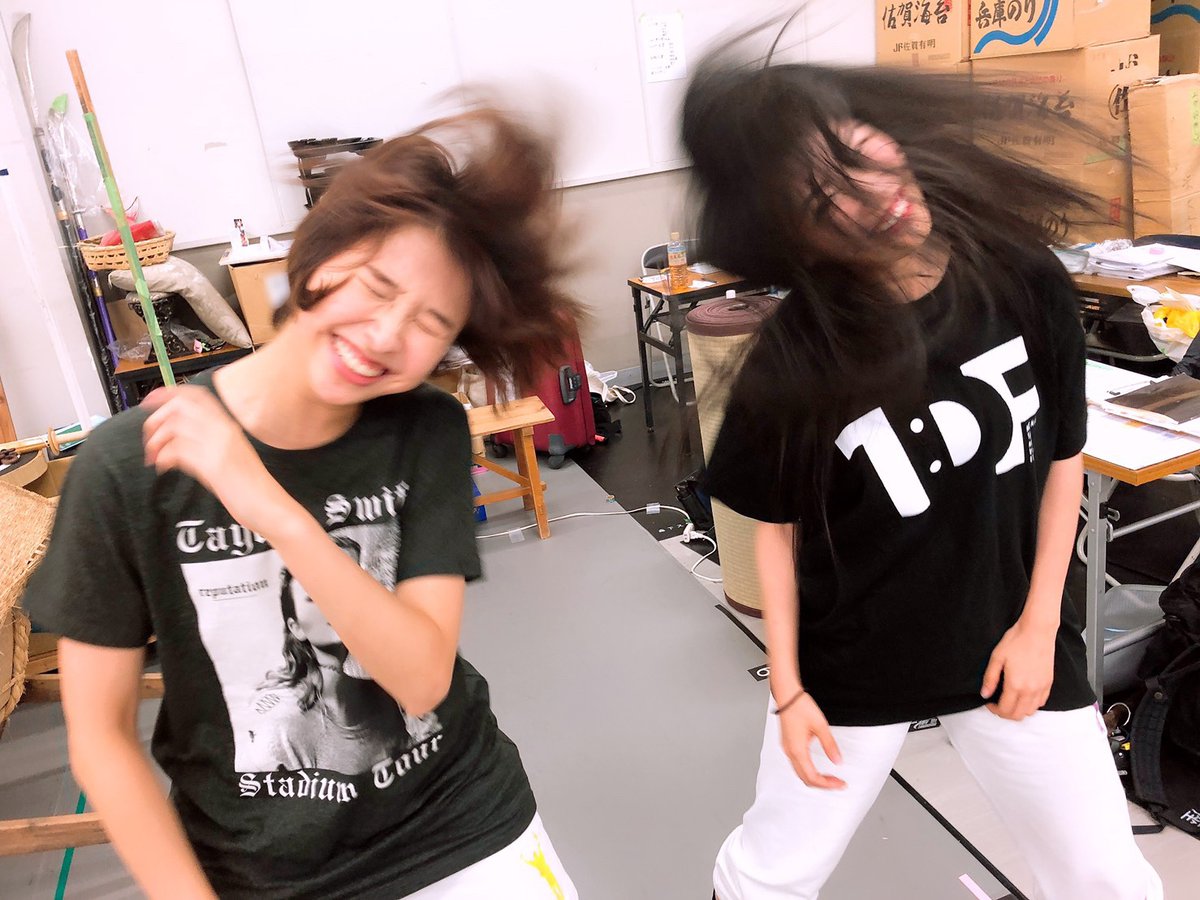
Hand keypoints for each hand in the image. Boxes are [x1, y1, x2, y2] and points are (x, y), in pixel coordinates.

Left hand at [141, 386, 290, 533]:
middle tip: (149, 436)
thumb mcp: (230, 453)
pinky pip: (178, 451)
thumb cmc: (248, 485)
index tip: (150, 400)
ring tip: (153, 456)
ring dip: (156, 441)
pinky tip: (163, 468)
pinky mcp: (213, 465)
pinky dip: (163, 458)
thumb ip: (209, 440)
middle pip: (180, 406)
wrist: (267, 505)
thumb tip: (177, 437)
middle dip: (157, 418)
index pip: (197, 395)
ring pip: (175, 427)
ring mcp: (219, 446)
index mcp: (228, 425)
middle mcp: (224, 430)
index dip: (170, 393)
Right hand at [777, 692, 844, 789]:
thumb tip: (837, 760)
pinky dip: (808, 770)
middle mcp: (790, 752)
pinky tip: (817, 767)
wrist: (787, 695)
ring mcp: (787, 748)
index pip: (812, 777)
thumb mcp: (821, 726)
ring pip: (800, 773)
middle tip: (837, 783)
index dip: (827, 784)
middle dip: (822, 784)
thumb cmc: (800, 706)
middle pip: (805, 778)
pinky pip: (797, 764)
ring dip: (815, 778)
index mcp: (797, 750)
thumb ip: (830, 745)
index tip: (839, 783)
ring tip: (829, 777)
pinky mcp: (788, 744)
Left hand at [981, 617, 1055, 720]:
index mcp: (1016, 685)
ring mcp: (1042, 687)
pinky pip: (1040, 703)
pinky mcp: (1049, 683)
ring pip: (1030, 711)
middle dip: (1005, 713)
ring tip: (1009, 699)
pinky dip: (1031, 704)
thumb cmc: (1016, 641)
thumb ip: (990, 678)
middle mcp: (1030, 690)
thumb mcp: (996, 657)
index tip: (988, 702)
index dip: (994, 710)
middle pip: (1018, 715)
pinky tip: (1023, 695)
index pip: (1005, 710)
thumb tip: (984, 694)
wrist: (1037, 631)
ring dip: (1018, 710)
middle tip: (997, 703)